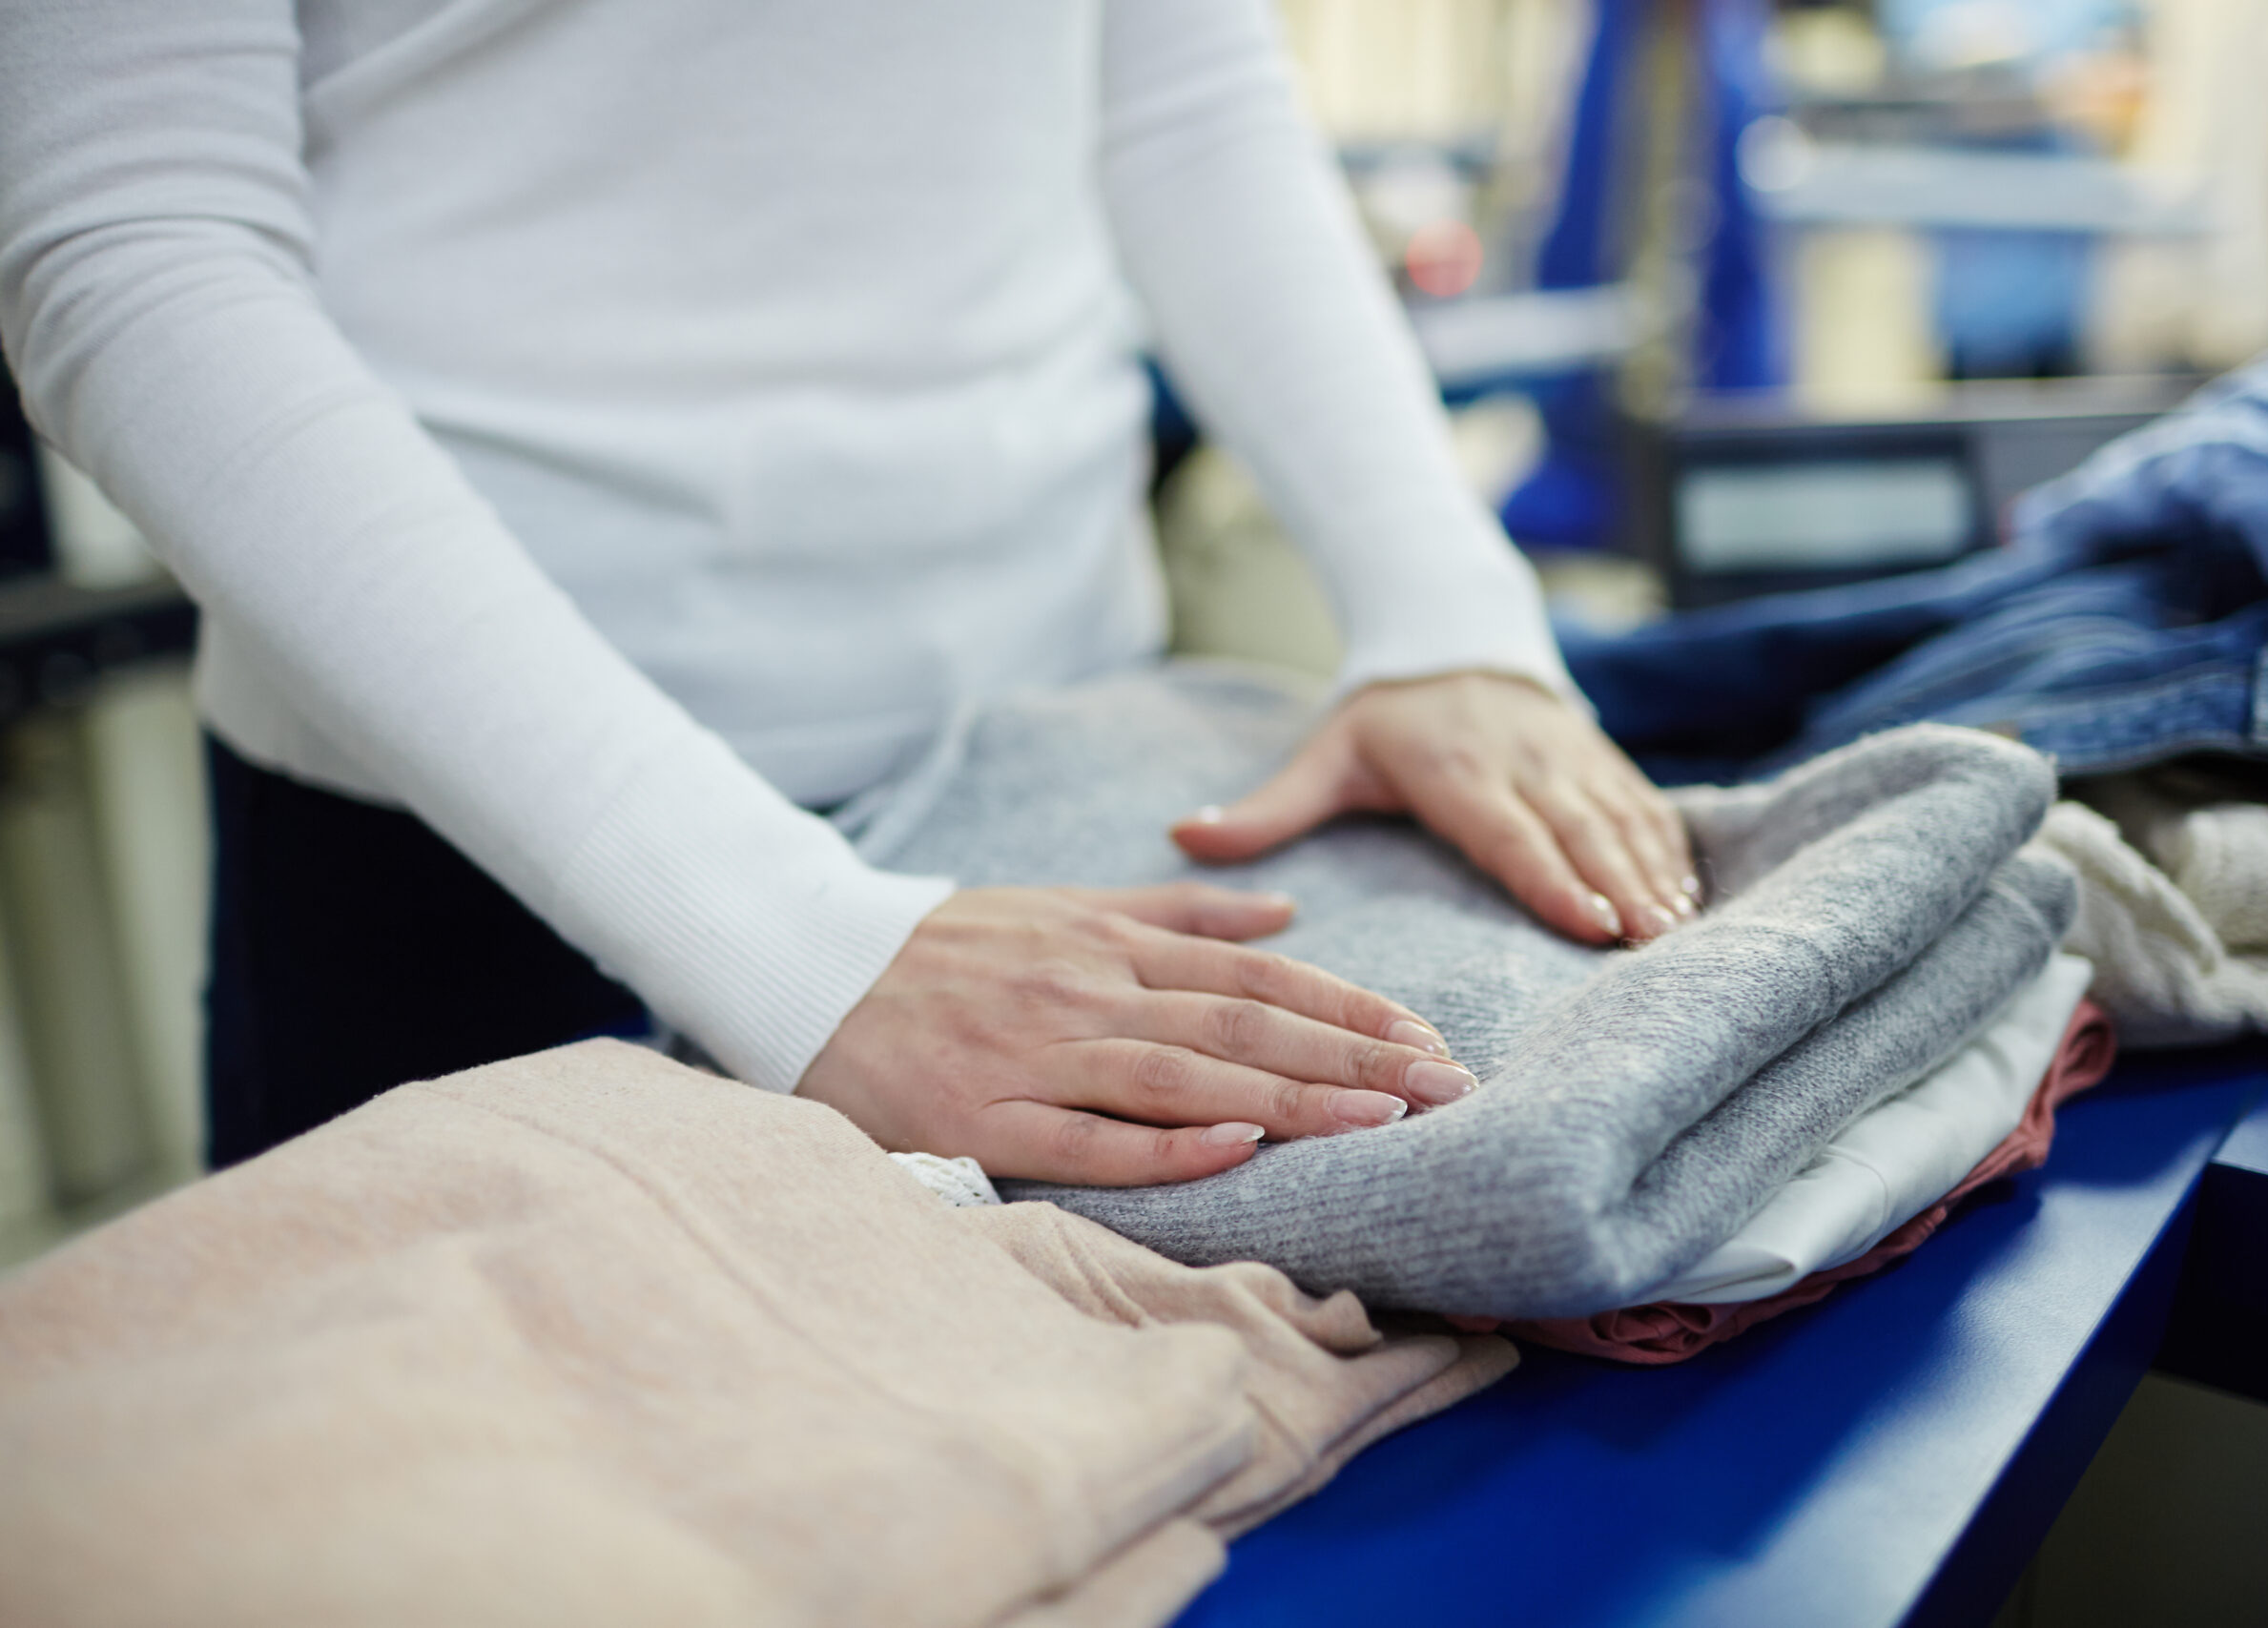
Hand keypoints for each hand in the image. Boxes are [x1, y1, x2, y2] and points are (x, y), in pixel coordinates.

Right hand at [795, 883, 1476, 1183]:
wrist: (805, 965)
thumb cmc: (947, 948)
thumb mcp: (1063, 907)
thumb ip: (1174, 913)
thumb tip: (1282, 912)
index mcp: (1108, 946)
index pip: (1255, 977)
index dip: (1347, 1008)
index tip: (1426, 1038)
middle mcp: (1084, 994)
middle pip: (1240, 1025)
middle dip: (1350, 1058)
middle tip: (1442, 1089)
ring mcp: (1034, 1056)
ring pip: (1180, 1075)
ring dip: (1287, 1097)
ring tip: (1377, 1120)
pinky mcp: (982, 1118)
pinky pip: (1084, 1137)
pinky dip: (1161, 1142)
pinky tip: (1234, 1145)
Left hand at [1171, 671, 1696, 944]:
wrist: (1447, 636)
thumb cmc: (1382, 717)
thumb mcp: (1324, 755)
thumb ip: (1267, 807)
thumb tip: (1183, 835)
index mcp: (1455, 769)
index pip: (1508, 829)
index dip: (1551, 875)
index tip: (1589, 923)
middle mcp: (1521, 761)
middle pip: (1578, 829)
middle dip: (1619, 886)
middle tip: (1650, 945)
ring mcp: (1568, 756)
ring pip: (1619, 818)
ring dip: (1653, 873)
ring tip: (1677, 932)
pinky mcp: (1599, 757)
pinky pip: (1642, 804)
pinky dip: (1669, 849)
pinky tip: (1689, 900)